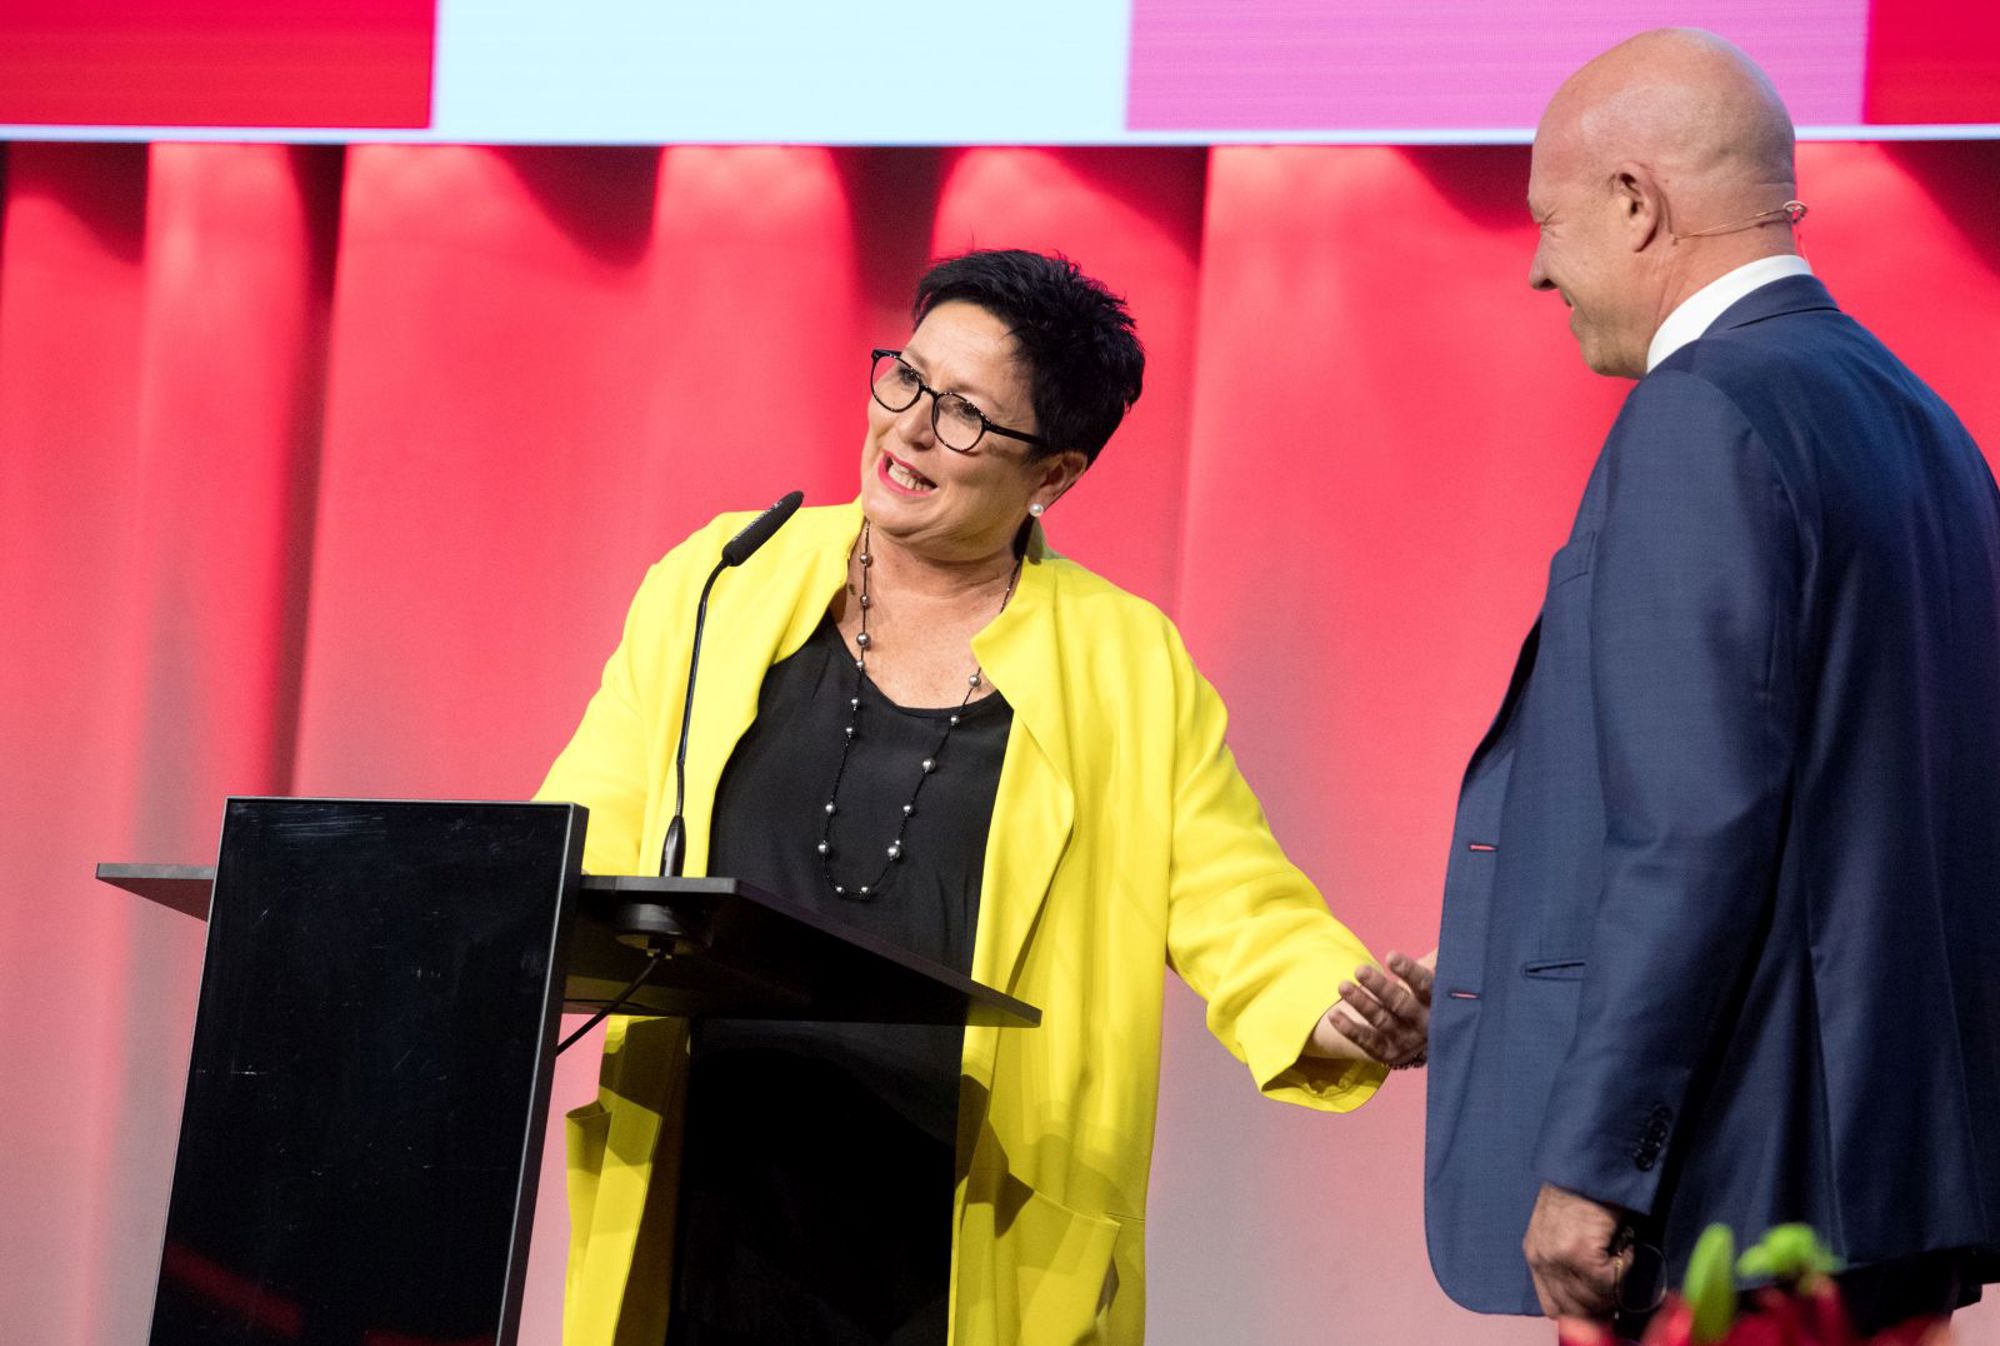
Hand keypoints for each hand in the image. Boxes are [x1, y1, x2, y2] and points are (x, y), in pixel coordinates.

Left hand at [1304, 949, 1433, 1065]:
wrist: (1415, 1033)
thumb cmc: (1421, 993)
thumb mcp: (1434, 976)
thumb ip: (1441, 956)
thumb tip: (1460, 926)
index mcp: (1438, 1002)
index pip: (1426, 986)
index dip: (1409, 971)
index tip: (1390, 956)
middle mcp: (1424, 1024)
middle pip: (1402, 1005)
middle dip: (1380, 987)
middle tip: (1360, 970)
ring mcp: (1405, 1041)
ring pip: (1382, 1021)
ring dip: (1361, 1003)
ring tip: (1343, 986)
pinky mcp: (1386, 1052)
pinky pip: (1366, 1041)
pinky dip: (1349, 1029)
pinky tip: (1333, 1015)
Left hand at [1523, 1183, 1627, 1319]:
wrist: (1588, 1165)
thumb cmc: (1580, 1192)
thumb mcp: (1561, 1230)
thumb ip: (1567, 1264)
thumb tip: (1595, 1299)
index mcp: (1534, 1256)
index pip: (1554, 1307)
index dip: (1580, 1313)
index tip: (1602, 1310)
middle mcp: (1542, 1260)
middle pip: (1575, 1308)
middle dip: (1601, 1305)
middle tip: (1621, 1289)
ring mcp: (1560, 1258)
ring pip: (1595, 1298)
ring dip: (1615, 1286)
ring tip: (1623, 1261)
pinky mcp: (1581, 1253)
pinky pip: (1611, 1281)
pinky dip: (1626, 1268)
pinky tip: (1628, 1248)